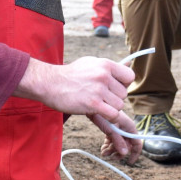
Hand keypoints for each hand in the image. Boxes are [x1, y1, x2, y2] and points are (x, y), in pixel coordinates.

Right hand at [15, 56, 133, 120]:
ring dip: (111, 108)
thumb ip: (109, 66)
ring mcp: (99, 90)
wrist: (50, 83)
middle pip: (124, 93)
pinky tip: (100, 112)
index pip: (130, 76)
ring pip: (119, 105)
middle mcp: (104, 75)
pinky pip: (113, 114)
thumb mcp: (91, 63)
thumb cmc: (71, 74)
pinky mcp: (93, 104)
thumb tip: (129, 63)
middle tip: (101, 97)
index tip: (115, 87)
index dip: (124, 84)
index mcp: (105, 64)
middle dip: (115, 98)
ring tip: (98, 103)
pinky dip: (109, 117)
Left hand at [89, 112, 141, 164]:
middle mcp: (126, 129)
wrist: (93, 104)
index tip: (129, 162)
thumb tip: (124, 154)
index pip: (137, 144)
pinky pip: (112, 140)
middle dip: (118, 152)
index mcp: (130, 128)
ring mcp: (119, 129)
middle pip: (126, 146)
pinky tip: (103, 149)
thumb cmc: (104, 114)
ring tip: (103, 153)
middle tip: (110, 157)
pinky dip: (108, 145)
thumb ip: (118, 141)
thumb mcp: (112, 129)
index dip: (134, 154)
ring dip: (112, 150)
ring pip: (118, 144)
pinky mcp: (111, 128)